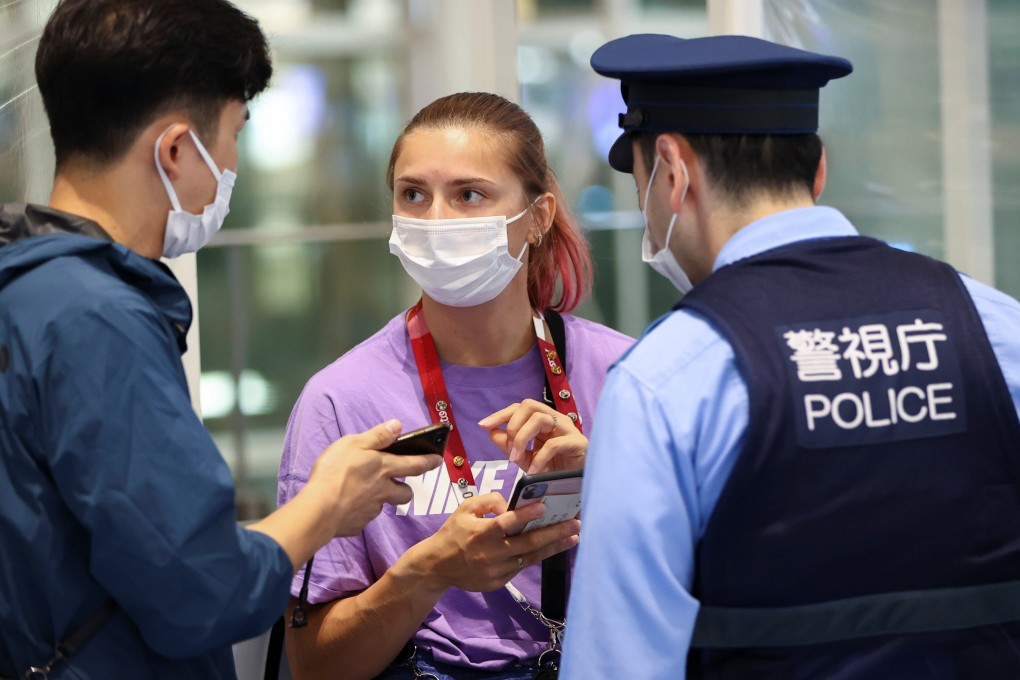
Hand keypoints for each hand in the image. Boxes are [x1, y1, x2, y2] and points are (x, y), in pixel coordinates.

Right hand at [306, 419, 441, 537]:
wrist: (319, 509)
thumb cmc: (335, 472)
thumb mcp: (354, 444)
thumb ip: (377, 436)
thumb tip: (398, 425)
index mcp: (384, 468)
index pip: (415, 464)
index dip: (428, 462)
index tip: (438, 460)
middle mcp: (383, 491)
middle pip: (405, 493)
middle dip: (405, 489)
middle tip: (396, 484)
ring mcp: (371, 510)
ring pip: (383, 505)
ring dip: (379, 499)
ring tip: (362, 493)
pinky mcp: (358, 524)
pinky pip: (362, 517)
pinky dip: (357, 511)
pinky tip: (345, 506)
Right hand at [396, 492, 580, 594]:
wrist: (437, 566)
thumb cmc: (454, 532)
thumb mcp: (465, 509)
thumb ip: (489, 501)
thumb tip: (512, 506)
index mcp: (480, 533)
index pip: (506, 523)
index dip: (525, 515)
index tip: (544, 506)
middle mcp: (490, 553)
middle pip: (527, 543)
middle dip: (554, 533)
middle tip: (575, 523)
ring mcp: (496, 570)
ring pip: (530, 558)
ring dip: (554, 547)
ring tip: (573, 537)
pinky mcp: (499, 582)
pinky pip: (522, 566)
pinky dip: (538, 556)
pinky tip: (552, 547)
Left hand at [478, 398, 586, 473]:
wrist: (579, 488)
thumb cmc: (555, 471)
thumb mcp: (527, 459)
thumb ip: (510, 446)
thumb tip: (492, 432)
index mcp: (544, 421)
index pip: (520, 407)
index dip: (501, 414)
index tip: (483, 425)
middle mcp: (556, 420)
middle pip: (529, 405)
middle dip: (513, 425)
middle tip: (509, 451)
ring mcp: (568, 429)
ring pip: (540, 418)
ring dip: (522, 438)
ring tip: (517, 459)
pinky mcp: (578, 443)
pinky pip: (554, 444)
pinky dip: (539, 458)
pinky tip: (533, 471)